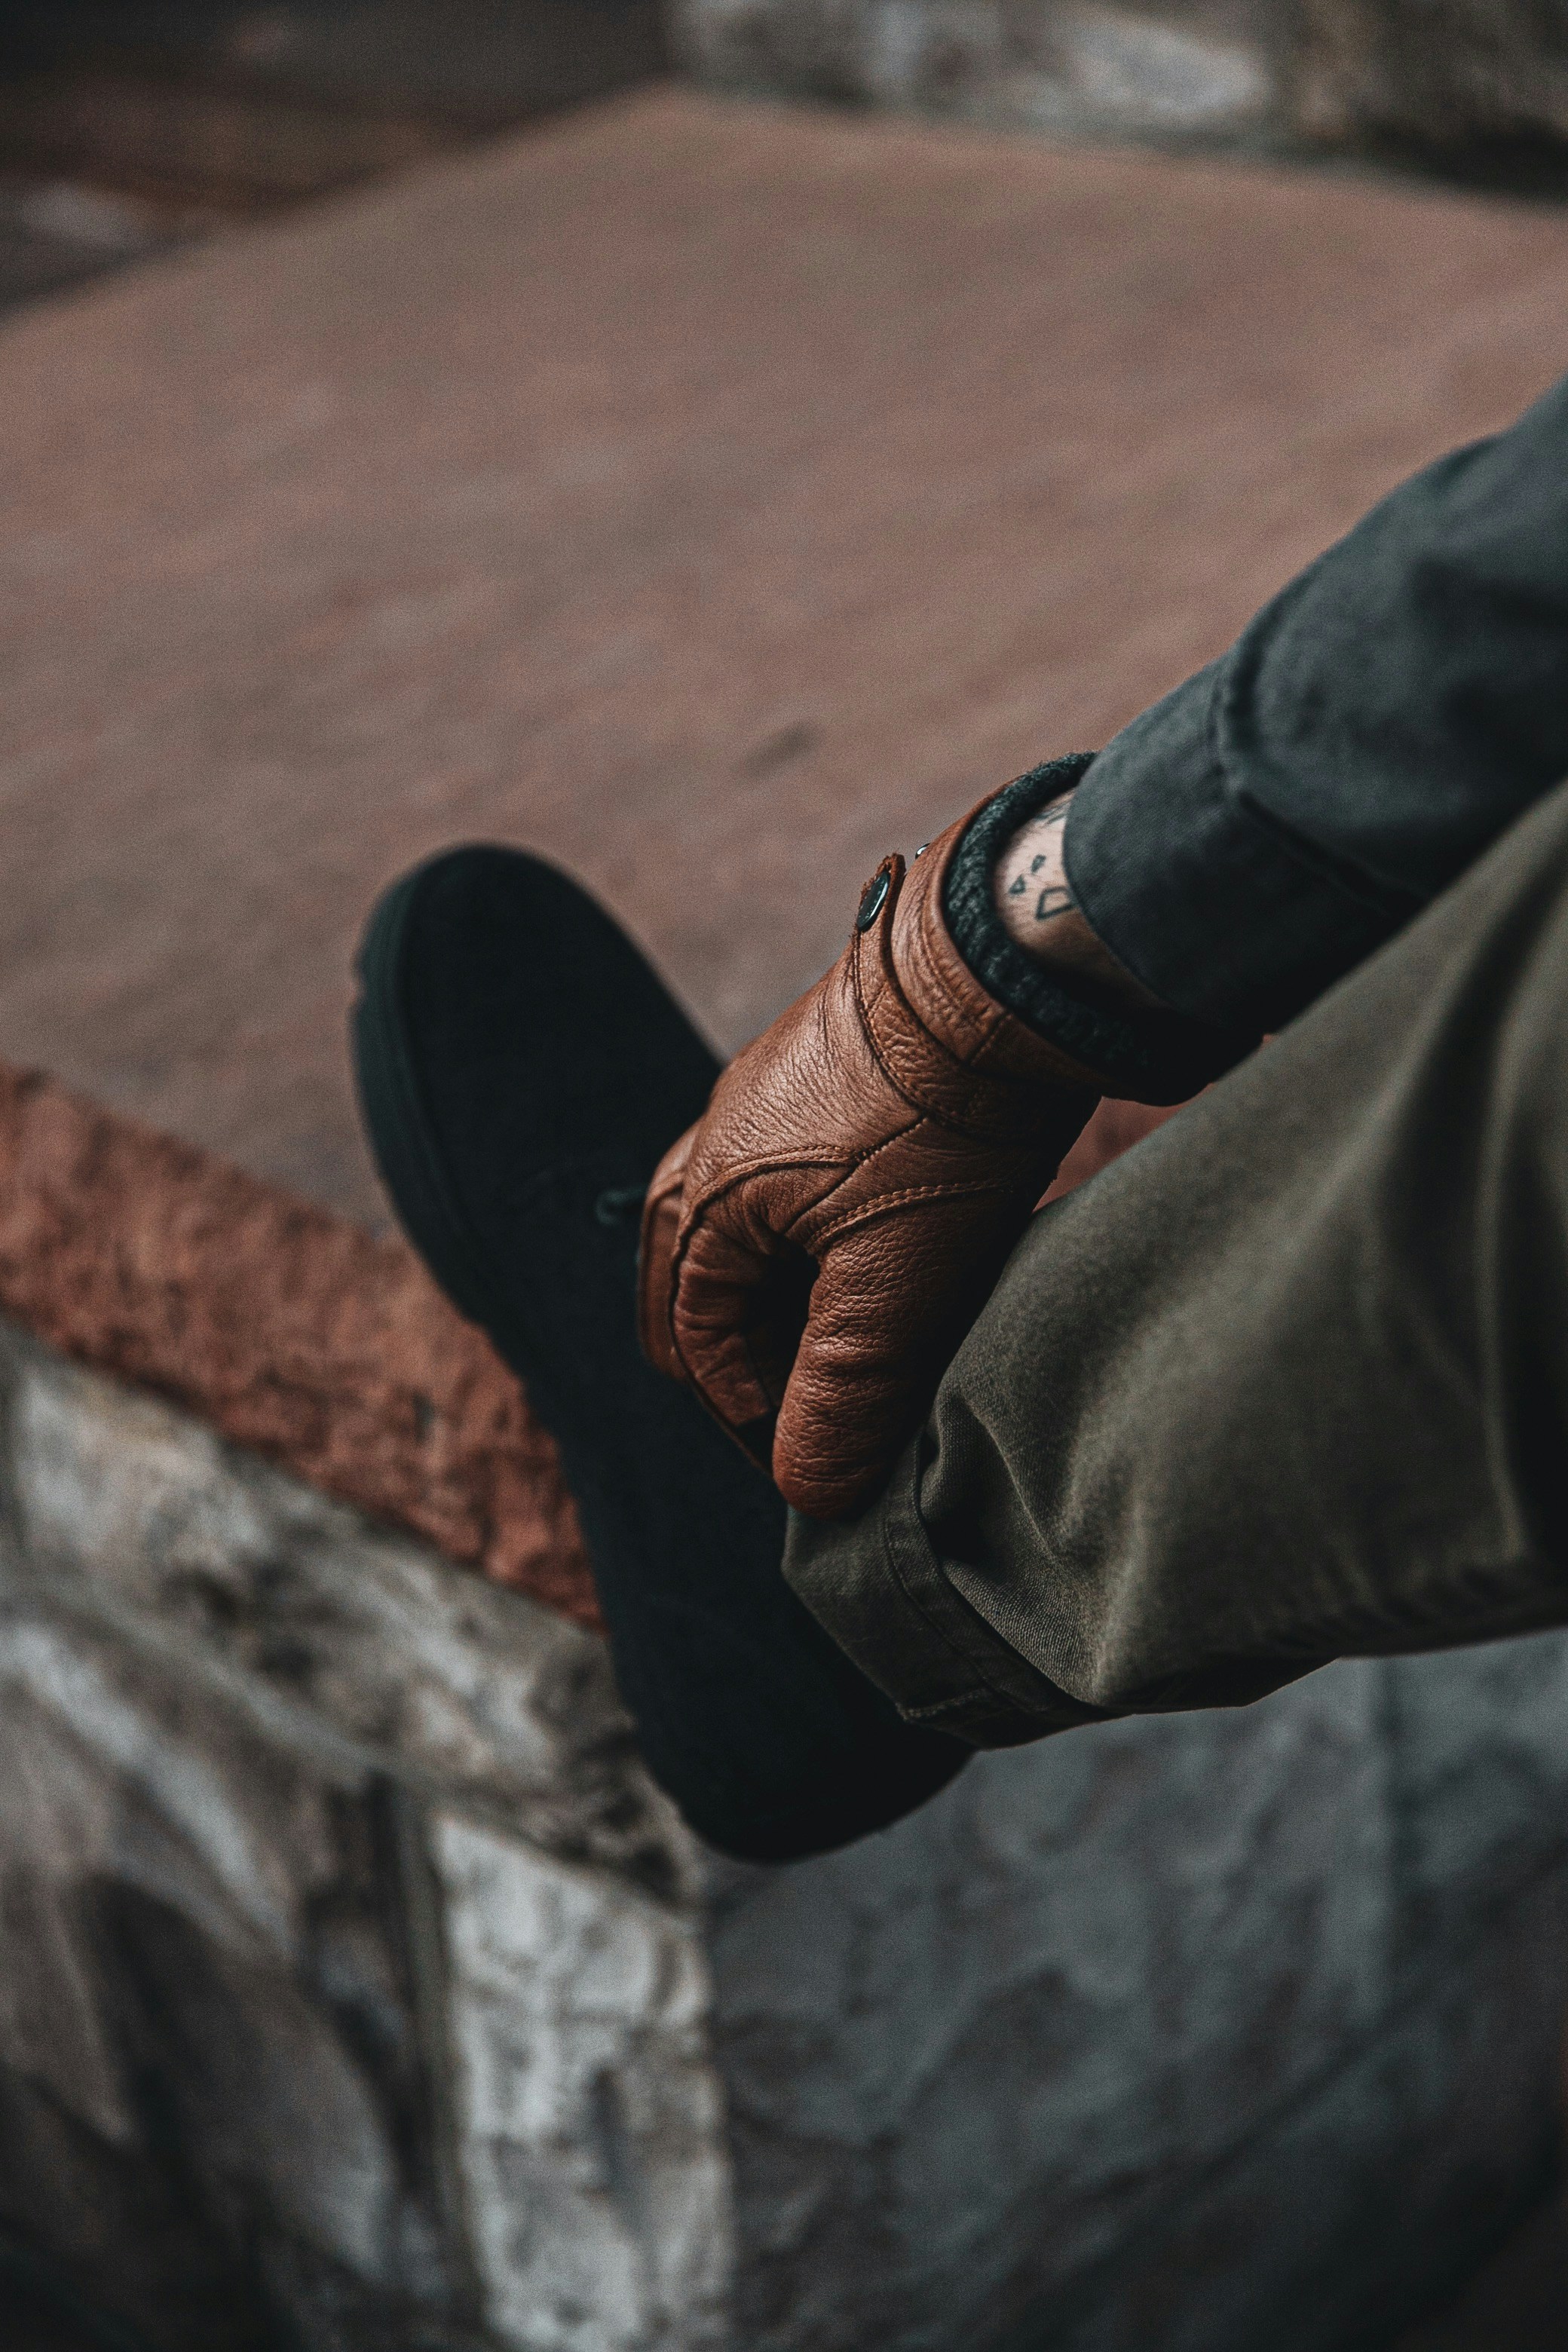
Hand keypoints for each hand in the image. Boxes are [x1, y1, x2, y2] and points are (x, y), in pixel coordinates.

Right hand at [637, 791, 1100, 1517]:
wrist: (997, 972)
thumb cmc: (940, 1126)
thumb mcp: (896, 1282)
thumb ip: (844, 1393)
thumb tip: (809, 1491)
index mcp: (704, 1202)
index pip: (699, 1348)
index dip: (757, 1419)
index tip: (821, 1460)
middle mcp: (709, 1143)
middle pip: (696, 1291)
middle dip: (750, 1364)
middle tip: (819, 1414)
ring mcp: (759, 1101)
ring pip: (743, 1235)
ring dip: (786, 1301)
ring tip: (858, 1344)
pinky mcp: (815, 1073)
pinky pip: (785, 1184)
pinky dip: (816, 1242)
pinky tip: (885, 1254)